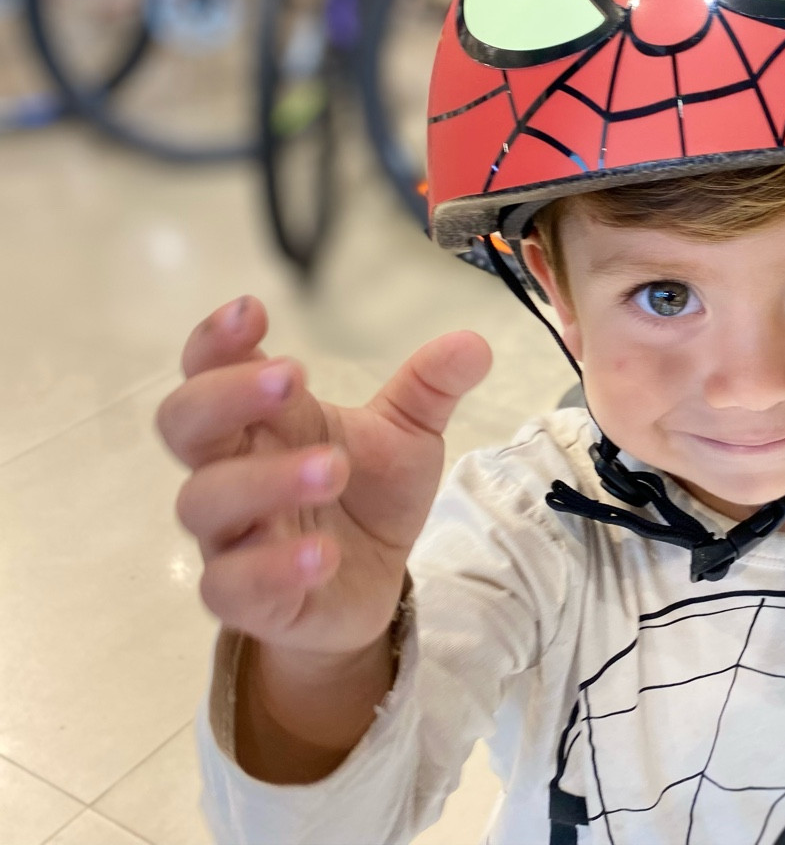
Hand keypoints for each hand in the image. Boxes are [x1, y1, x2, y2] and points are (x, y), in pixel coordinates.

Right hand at [158, 296, 491, 659]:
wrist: (371, 587)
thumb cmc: (369, 496)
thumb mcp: (407, 436)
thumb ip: (430, 388)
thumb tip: (474, 344)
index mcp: (263, 420)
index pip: (211, 369)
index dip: (218, 340)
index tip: (253, 310)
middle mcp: (232, 470)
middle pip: (184, 423)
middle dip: (227, 394)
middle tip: (291, 377)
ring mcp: (232, 535)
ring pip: (203, 501)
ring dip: (265, 479)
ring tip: (333, 467)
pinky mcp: (248, 599)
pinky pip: (231, 585)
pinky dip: (273, 567)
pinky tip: (323, 554)